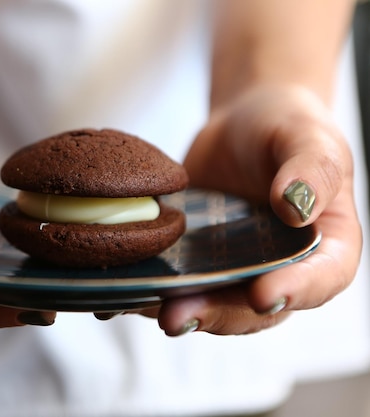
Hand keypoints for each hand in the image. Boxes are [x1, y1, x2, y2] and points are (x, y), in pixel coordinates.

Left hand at [150, 84, 360, 334]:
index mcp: (325, 247)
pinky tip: (118, 293)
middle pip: (254, 308)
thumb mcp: (308, 137)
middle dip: (217, 315)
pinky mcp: (195, 261)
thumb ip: (311, 169)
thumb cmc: (287, 127)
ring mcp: (233, 269)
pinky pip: (175, 282)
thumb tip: (296, 207)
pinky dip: (148, 290)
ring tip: (143, 309)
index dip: (295, 293)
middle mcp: (280, 270)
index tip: (262, 294)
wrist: (243, 124)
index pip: (320, 280)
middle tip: (179, 317)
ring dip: (177, 310)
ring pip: (210, 302)